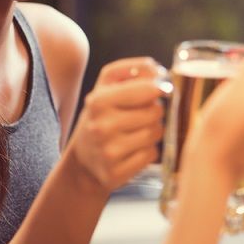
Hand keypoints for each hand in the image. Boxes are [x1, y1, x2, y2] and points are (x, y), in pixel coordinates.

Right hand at [69, 57, 163, 190]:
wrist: (83, 161)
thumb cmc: (101, 118)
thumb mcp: (106, 89)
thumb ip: (132, 72)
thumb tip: (159, 70)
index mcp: (98, 100)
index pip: (147, 89)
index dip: (159, 88)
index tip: (159, 90)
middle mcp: (101, 126)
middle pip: (155, 112)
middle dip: (154, 112)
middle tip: (142, 115)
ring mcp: (108, 151)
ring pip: (155, 133)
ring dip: (153, 131)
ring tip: (137, 132)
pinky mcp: (116, 172)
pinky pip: (151, 154)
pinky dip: (148, 151)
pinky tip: (134, 150)